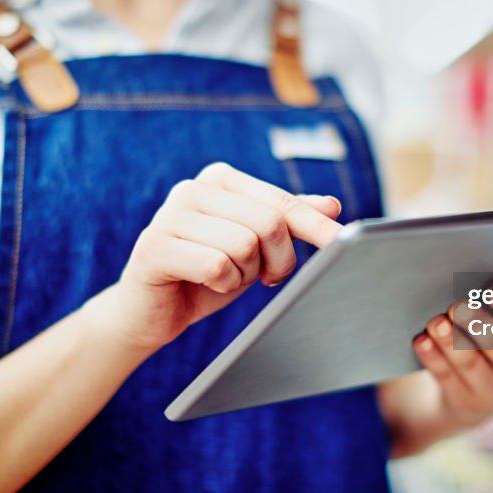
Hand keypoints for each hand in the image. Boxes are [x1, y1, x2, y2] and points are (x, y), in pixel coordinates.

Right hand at [97, 162, 342, 353]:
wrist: (151, 313)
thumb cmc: (206, 275)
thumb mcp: (254, 247)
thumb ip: (288, 222)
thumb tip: (332, 205)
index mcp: (220, 179)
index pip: (281, 202)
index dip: (314, 225)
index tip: (342, 242)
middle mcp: (193, 188)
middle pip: (268, 223)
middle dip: (277, 260)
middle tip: (264, 277)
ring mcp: (170, 214)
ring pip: (245, 245)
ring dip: (245, 274)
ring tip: (226, 276)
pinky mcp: (154, 246)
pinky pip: (217, 266)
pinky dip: (222, 284)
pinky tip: (205, 283)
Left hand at [411, 302, 492, 428]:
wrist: (479, 392)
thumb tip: (478, 281)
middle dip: (477, 322)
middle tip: (458, 306)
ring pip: (469, 362)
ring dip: (450, 339)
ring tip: (436, 322)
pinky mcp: (464, 401)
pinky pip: (445, 376)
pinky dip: (432, 356)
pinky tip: (422, 340)